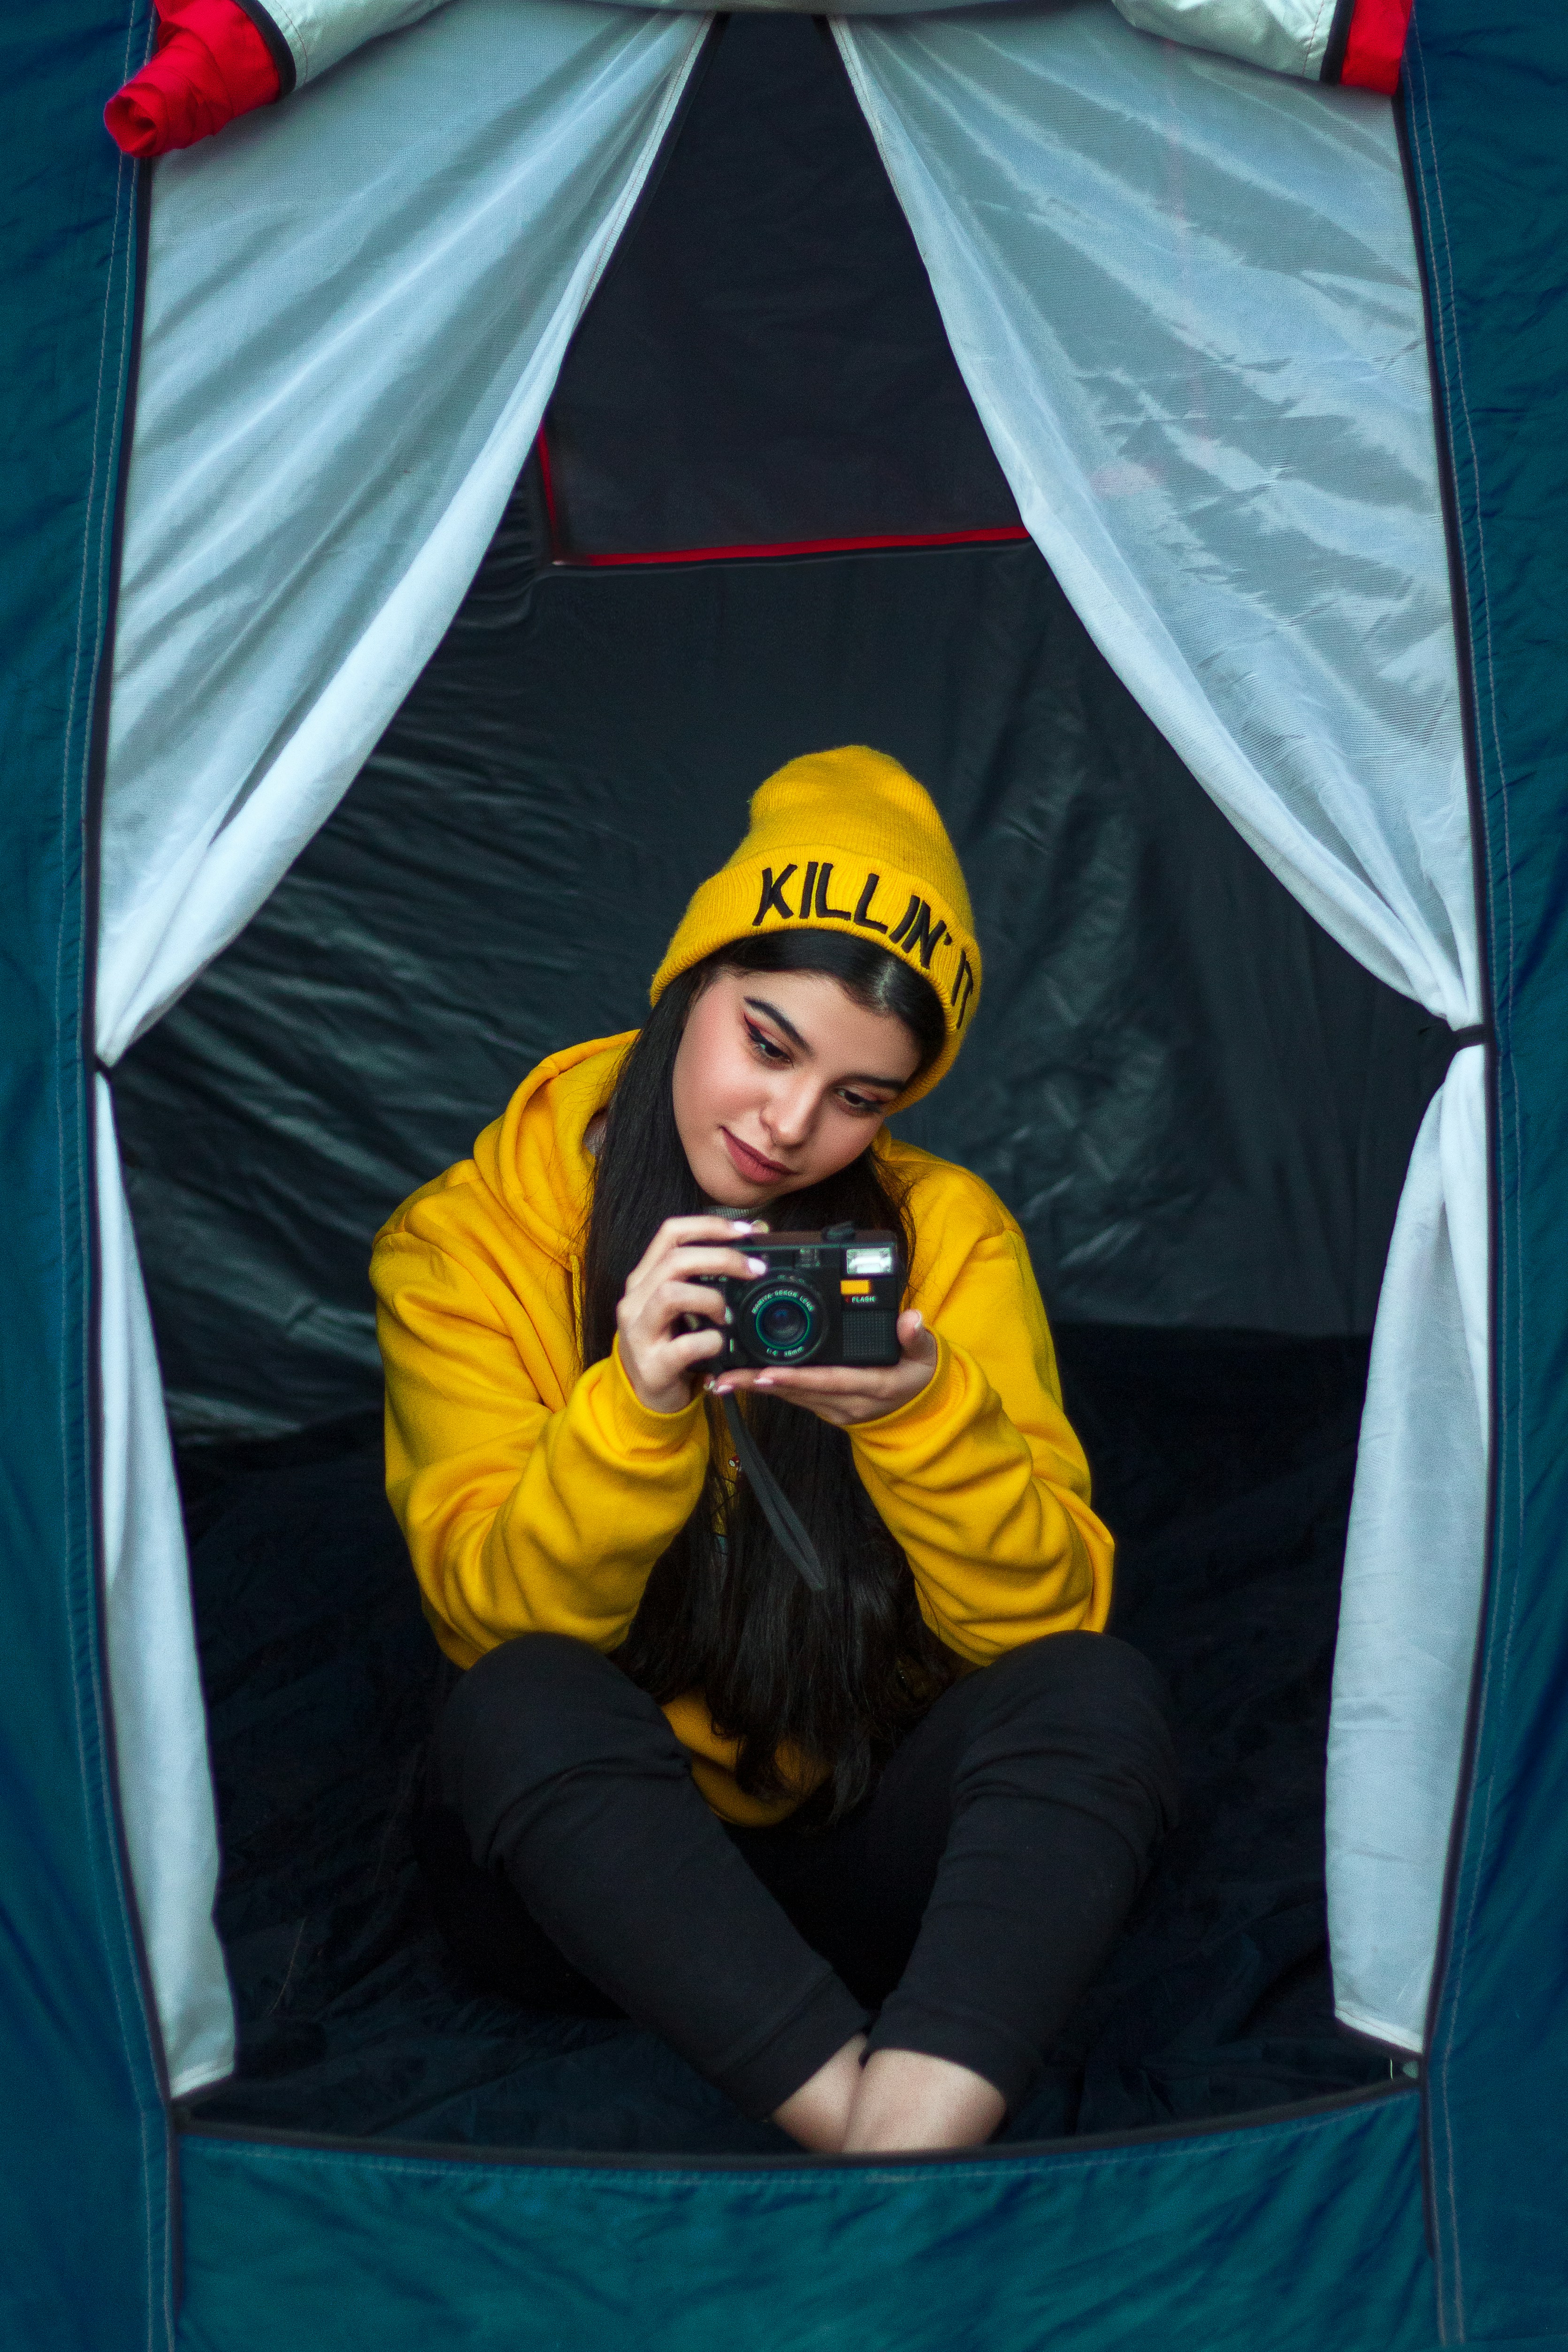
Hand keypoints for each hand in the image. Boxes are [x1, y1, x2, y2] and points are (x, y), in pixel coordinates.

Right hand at [616, 1215, 771, 1415]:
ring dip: (711, 1299)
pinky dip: (711, 1342)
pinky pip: (684, 1346)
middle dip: (722, 1258)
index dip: (709, 1225)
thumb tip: (753, 1245)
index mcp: (644, 1279)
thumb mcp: (682, 1306)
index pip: (670, 1233)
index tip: (746, 1231)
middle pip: (675, 1259)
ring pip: (671, 1294)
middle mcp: (635, 1300)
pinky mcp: (652, 1366)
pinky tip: (721, 1345)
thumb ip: (706, 1277)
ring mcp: (639, 1333)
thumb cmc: (671, 1343)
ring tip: (728, 1315)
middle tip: (755, 1271)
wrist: (648, 1395)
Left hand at [708, 1308, 936, 1428]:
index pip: (830, 1381)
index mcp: (873, 1386)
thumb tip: (910, 1318)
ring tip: (723, 1377)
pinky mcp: (825, 1406)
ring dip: (757, 1387)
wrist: (920, 1408)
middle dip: (760, 1383)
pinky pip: (794, 1397)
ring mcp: (835, 1407)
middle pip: (799, 1391)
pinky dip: (769, 1388)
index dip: (797, 1378)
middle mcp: (848, 1402)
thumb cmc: (918, 1376)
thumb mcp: (926, 1357)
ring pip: (791, 1396)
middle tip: (726, 1376)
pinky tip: (744, 1379)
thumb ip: (916, 1338)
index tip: (766, 1372)